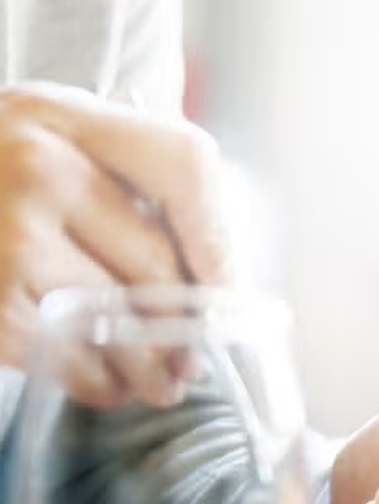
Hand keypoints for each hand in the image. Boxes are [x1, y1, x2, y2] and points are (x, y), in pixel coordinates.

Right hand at [0, 82, 227, 404]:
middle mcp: (37, 168)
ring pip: (120, 319)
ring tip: (163, 385)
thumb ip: (121, 164)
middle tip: (196, 358)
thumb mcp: (40, 137)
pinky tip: (109, 387)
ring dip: (150, 366)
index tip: (230, 287)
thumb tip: (219, 255)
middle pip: (156, 259)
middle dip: (187, 324)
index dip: (219, 236)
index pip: (185, 165)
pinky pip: (65, 355)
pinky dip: (96, 382)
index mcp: (61, 116)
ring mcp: (10, 235)